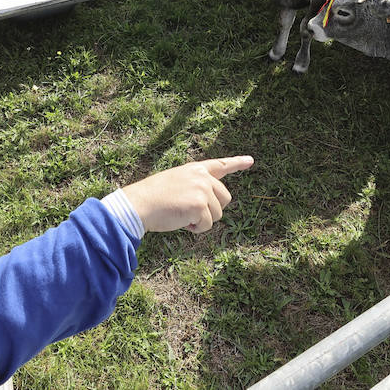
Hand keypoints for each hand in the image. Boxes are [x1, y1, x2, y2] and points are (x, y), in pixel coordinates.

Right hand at [121, 156, 253, 233]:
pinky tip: (180, 221)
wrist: (138, 204)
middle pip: (225, 199)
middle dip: (211, 210)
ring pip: (217, 214)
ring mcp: (202, 190)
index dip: (237, 163)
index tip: (250, 161)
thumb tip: (211, 204)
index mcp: (195, 169)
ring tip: (181, 214)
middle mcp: (202, 177)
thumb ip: (195, 187)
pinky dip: (195, 228)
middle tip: (189, 212)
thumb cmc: (152, 198)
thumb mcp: (176, 182)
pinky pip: (207, 225)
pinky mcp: (200, 205)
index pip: (220, 165)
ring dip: (202, 220)